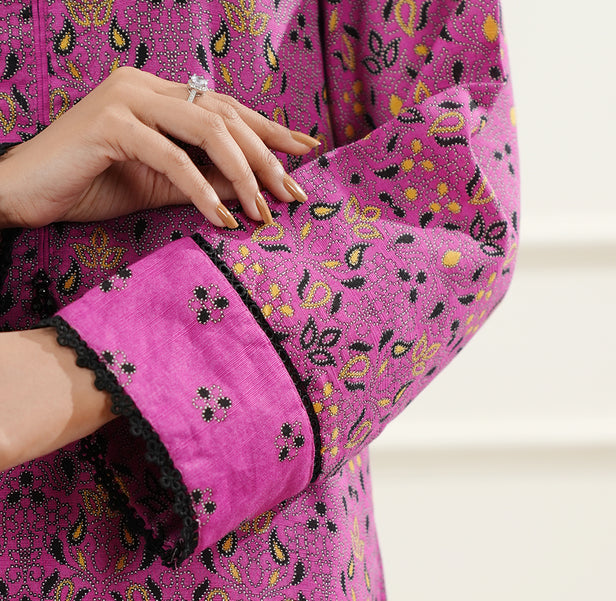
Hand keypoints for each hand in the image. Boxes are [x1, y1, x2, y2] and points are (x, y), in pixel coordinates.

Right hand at [0, 66, 319, 231]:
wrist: (27, 194)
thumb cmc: (89, 188)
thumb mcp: (158, 185)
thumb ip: (201, 180)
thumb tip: (251, 190)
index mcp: (156, 93)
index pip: (224, 107)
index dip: (268, 129)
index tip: (305, 154)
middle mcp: (144, 85)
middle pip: (224, 114)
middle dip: (266, 156)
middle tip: (292, 194)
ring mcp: (126, 99)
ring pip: (206, 129)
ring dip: (242, 173)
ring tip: (262, 211)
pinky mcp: (111, 124)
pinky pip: (172, 158)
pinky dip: (203, 190)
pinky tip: (222, 218)